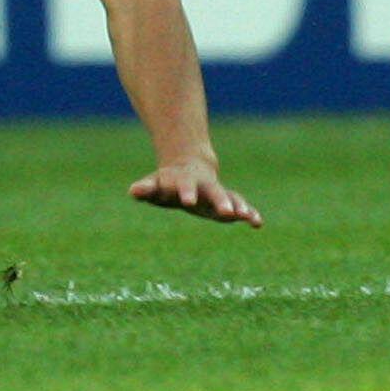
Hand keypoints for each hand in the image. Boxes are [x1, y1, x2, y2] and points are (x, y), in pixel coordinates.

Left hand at [129, 158, 262, 226]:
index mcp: (183, 180)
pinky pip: (241, 205)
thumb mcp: (154, 184)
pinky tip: (256, 223)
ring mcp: (217, 191)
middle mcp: (203, 185)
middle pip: (213, 191)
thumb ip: (145, 189)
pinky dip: (250, 213)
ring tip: (246, 217)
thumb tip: (133, 192)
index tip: (187, 201)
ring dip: (238, 206)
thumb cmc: (166, 181)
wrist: (188, 167)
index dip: (185, 192)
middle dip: (219, 201)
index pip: (183, 185)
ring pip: (230, 197)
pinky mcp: (228, 200)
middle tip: (225, 212)